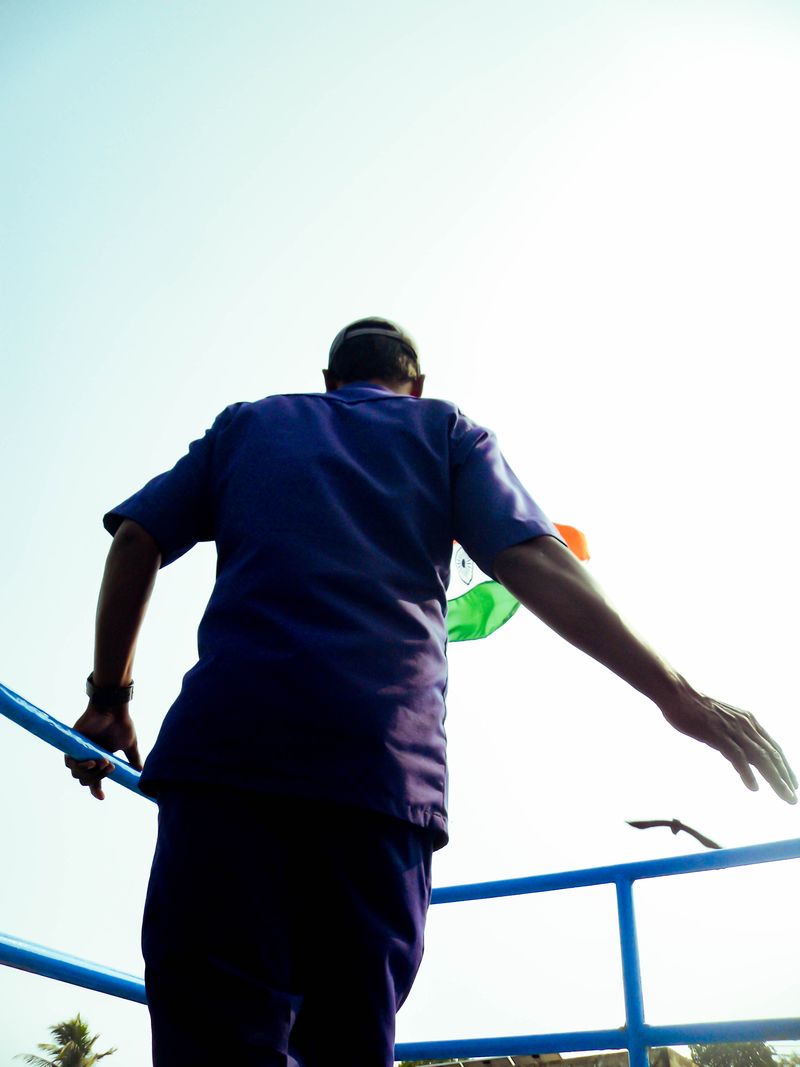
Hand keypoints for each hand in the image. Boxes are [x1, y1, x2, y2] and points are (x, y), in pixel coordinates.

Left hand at [65, 703, 142, 799]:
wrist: (113, 709)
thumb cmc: (121, 724)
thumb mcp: (129, 746)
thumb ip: (134, 760)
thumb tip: (142, 773)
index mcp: (100, 759)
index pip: (95, 780)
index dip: (96, 790)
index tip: (102, 797)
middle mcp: (88, 757)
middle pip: (85, 780)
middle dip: (97, 778)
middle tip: (110, 767)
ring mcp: (79, 752)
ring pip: (77, 774)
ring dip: (90, 773)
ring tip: (103, 761)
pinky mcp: (71, 745)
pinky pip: (70, 763)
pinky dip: (81, 766)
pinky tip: (92, 761)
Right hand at [659, 685, 797, 803]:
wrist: (677, 693)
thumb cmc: (695, 707)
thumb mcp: (723, 720)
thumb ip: (735, 736)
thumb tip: (742, 755)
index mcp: (748, 720)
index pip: (773, 746)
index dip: (784, 766)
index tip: (791, 783)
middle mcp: (746, 724)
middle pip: (772, 754)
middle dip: (785, 777)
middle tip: (792, 798)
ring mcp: (732, 729)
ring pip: (761, 757)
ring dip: (775, 779)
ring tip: (784, 797)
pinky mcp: (718, 735)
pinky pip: (737, 756)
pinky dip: (747, 773)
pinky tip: (753, 787)